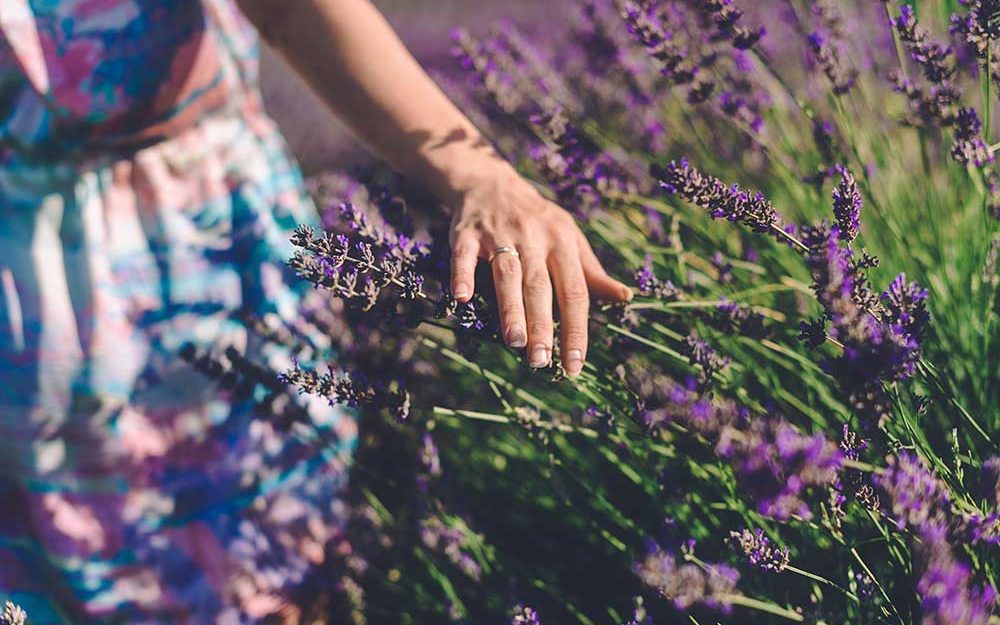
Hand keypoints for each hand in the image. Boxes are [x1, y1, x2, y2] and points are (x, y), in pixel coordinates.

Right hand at [449, 167, 632, 376]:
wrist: (492, 183)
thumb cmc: (538, 221)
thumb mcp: (569, 239)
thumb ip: (591, 272)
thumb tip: (624, 298)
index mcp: (563, 242)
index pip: (574, 291)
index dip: (576, 328)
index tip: (575, 363)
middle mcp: (534, 237)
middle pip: (540, 286)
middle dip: (541, 325)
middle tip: (542, 362)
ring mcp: (500, 234)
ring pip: (507, 274)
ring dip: (510, 308)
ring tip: (514, 342)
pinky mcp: (467, 233)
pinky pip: (464, 256)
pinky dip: (463, 275)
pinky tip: (462, 298)